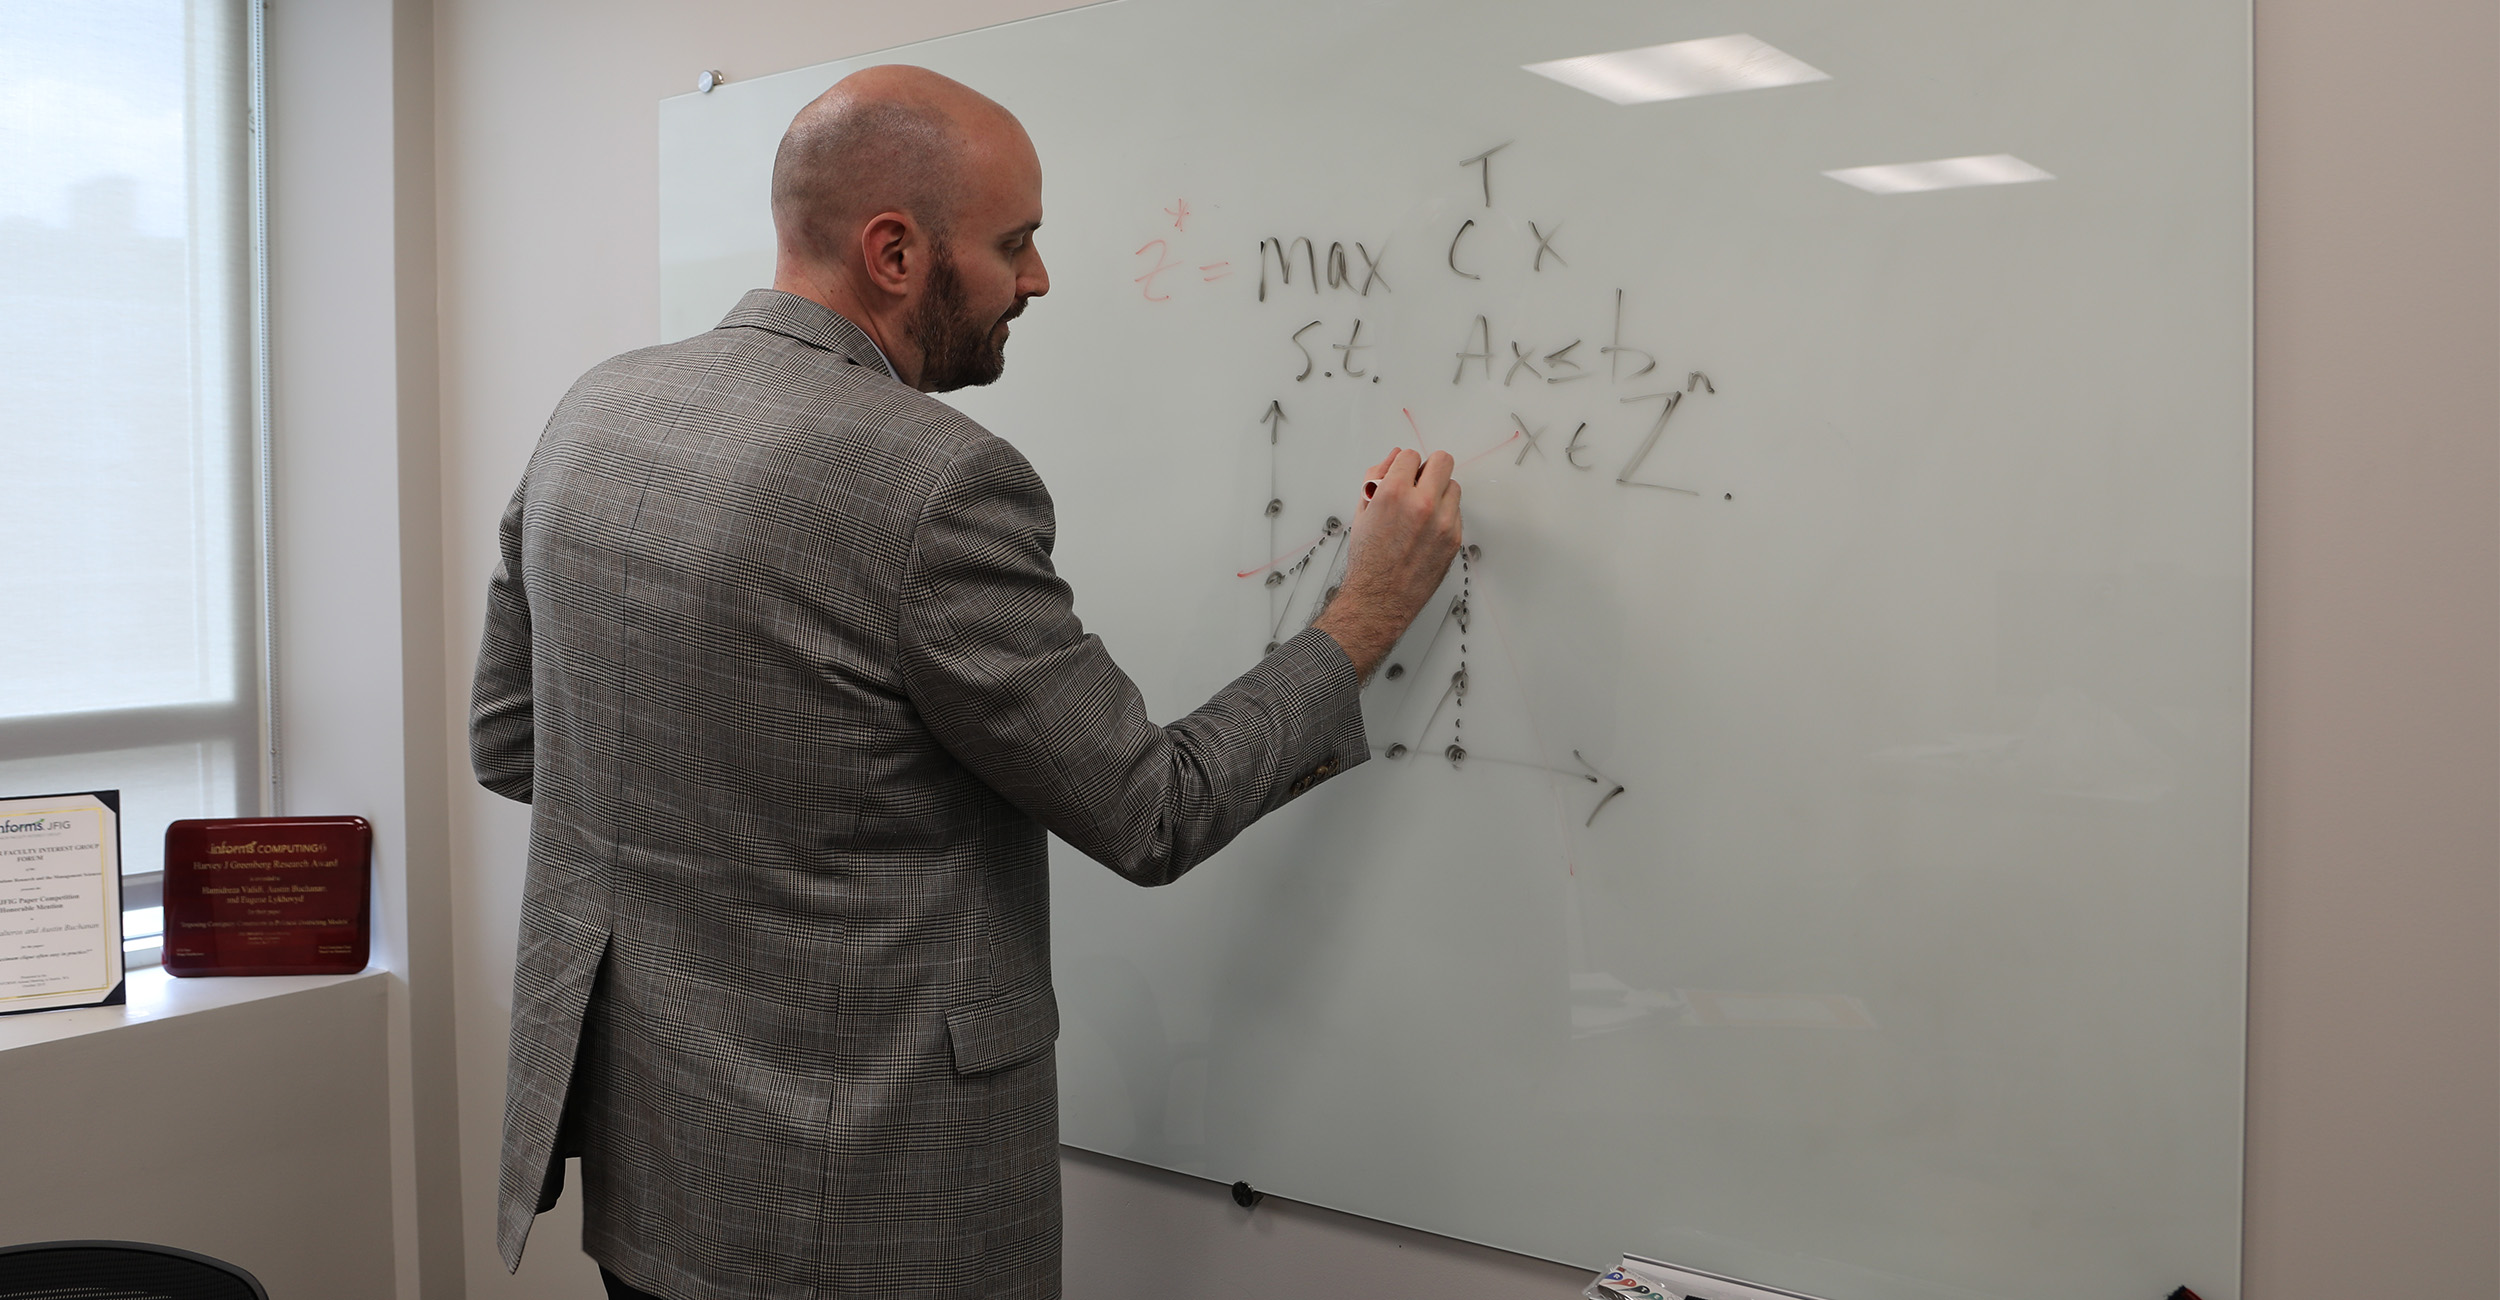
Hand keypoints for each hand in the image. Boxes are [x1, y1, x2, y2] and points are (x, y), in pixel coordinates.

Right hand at [1314, 447, 1463, 680]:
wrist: (1379, 599)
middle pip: (1442, 461)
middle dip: (1429, 468)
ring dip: (1440, 492)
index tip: (1402, 475)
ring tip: (1422, 510)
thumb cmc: (1368, 560)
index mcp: (1394, 493)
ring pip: (1453, 486)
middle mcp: (1422, 504)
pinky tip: (1427, 529)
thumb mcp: (1362, 512)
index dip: (1404, 465)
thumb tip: (1393, 459)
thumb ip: (1376, 478)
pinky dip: (1445, 515)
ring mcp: (1443, 522)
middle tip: (1419, 482)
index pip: (1410, 455)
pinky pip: (1457, 512)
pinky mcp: (1455, 539)